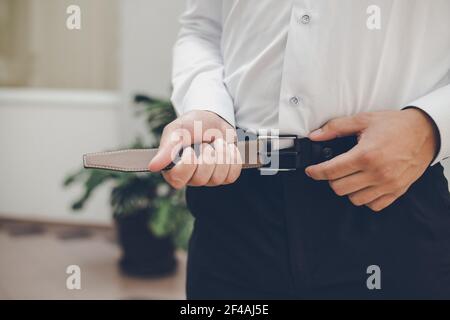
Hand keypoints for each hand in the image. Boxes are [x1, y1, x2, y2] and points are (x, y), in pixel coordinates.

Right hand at [148, 110, 241, 188]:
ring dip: (221, 154)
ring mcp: (208, 179)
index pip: (178, 179)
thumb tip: (152, 166)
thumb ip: (167, 148)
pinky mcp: (225, 176)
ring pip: (218, 178)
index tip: (190, 148)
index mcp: (174, 168)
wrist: (215, 119)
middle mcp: (190, 177)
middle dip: (207, 155)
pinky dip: (232, 158)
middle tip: (205, 142)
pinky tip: (227, 149)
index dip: (188, 163)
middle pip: (200, 178)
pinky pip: (232, 176)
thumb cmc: (193, 124)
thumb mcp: (178, 130)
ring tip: (217, 142)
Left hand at [305, 109, 438, 211]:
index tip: (311, 171)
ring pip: (354, 199)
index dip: (316, 172)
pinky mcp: (397, 191)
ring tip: (351, 176)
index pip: (331, 171)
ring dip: (348, 189)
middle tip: (335, 170)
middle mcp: (377, 173)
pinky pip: (373, 205)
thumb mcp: (363, 120)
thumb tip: (315, 136)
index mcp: (365, 155)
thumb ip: (335, 128)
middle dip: (331, 179)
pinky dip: (365, 198)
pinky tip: (364, 185)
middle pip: (339, 188)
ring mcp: (387, 184)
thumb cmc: (396, 126)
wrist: (425, 132)